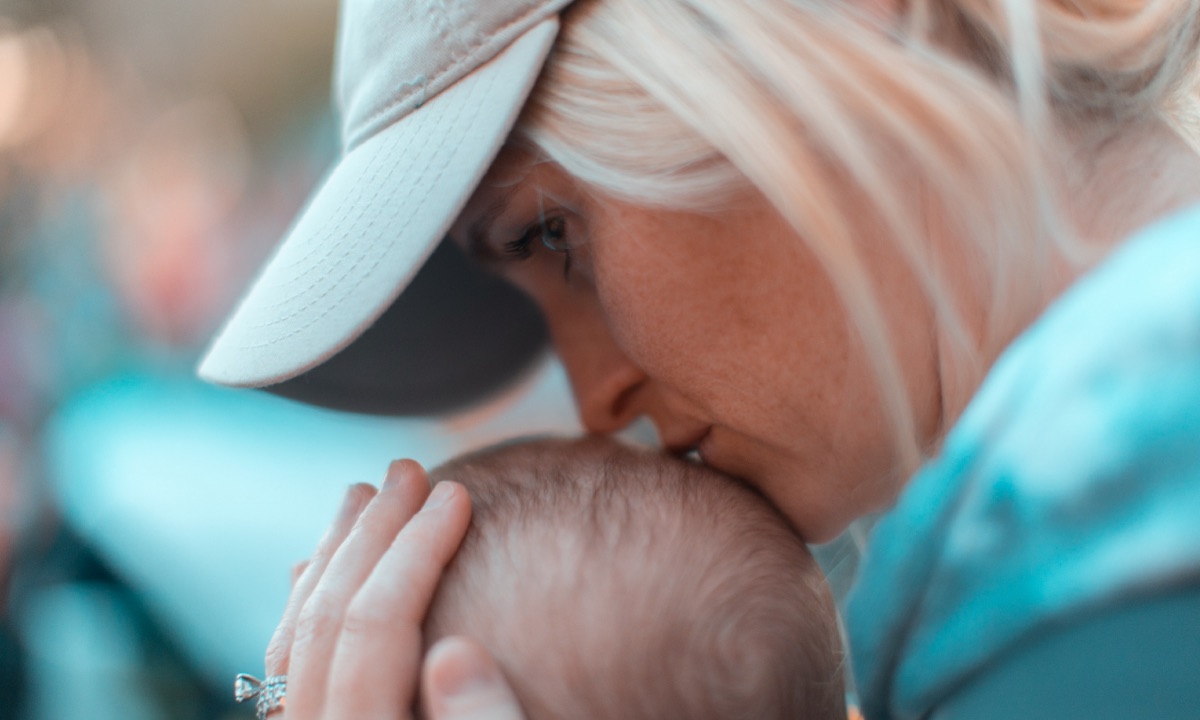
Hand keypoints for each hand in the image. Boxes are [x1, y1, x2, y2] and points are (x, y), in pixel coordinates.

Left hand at [263, 459, 525, 718]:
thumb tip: (456, 653)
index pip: (378, 624)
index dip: (417, 550)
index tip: (456, 494)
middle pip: (327, 619)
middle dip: (371, 533)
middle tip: (407, 470)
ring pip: (295, 635)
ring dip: (333, 556)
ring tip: (362, 496)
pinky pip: (284, 665)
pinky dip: (304, 603)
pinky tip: (317, 570)